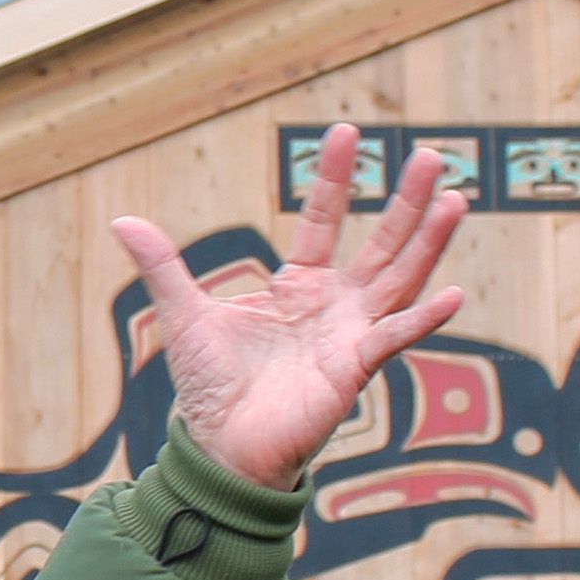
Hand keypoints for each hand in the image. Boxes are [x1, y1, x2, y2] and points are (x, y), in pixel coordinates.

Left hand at [112, 122, 464, 488]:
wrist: (219, 448)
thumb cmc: (210, 388)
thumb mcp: (183, 315)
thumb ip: (163, 266)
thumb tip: (122, 219)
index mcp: (297, 286)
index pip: (321, 219)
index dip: (332, 178)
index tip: (343, 131)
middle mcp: (333, 305)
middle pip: (381, 243)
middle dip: (407, 201)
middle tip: (434, 155)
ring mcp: (349, 335)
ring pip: (400, 280)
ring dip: (429, 243)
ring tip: (457, 200)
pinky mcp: (353, 370)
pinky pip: (393, 339)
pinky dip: (422, 320)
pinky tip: (451, 294)